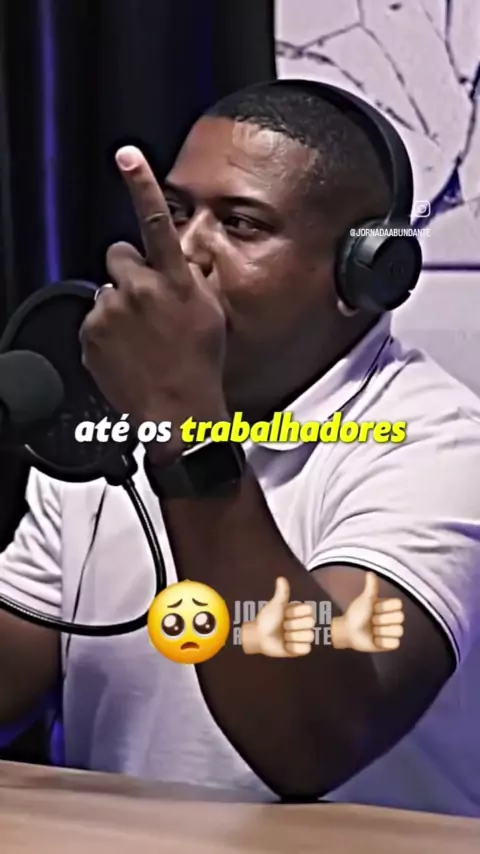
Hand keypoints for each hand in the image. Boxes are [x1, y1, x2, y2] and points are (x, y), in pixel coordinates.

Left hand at [79, 146, 228, 458]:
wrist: (177, 412)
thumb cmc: (200, 364)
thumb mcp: (210, 313)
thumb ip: (194, 278)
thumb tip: (185, 261)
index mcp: (174, 281)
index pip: (156, 222)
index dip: (141, 185)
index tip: (127, 156)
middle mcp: (139, 290)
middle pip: (119, 256)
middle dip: (129, 272)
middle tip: (147, 303)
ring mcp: (111, 312)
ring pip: (107, 291)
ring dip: (120, 306)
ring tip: (141, 337)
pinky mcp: (90, 334)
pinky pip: (94, 319)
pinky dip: (107, 332)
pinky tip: (128, 351)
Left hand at [241, 578, 314, 657]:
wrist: (259, 636)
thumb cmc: (267, 619)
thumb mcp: (276, 605)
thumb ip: (282, 593)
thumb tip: (281, 578)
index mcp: (301, 612)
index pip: (309, 610)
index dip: (295, 613)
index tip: (285, 613)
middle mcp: (305, 623)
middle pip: (310, 623)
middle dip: (292, 625)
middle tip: (283, 625)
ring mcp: (304, 636)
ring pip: (308, 636)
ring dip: (292, 637)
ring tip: (284, 636)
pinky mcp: (301, 649)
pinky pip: (305, 649)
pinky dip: (293, 648)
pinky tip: (286, 645)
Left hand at [331, 572, 403, 652]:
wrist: (348, 631)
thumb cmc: (356, 614)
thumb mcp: (365, 600)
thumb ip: (372, 587)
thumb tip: (371, 572)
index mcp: (388, 606)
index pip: (398, 605)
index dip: (385, 607)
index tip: (374, 608)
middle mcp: (392, 618)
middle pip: (399, 618)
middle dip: (382, 620)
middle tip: (371, 620)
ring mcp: (392, 631)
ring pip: (398, 631)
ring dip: (381, 631)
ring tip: (372, 630)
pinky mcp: (390, 644)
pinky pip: (395, 643)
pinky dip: (383, 642)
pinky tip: (375, 640)